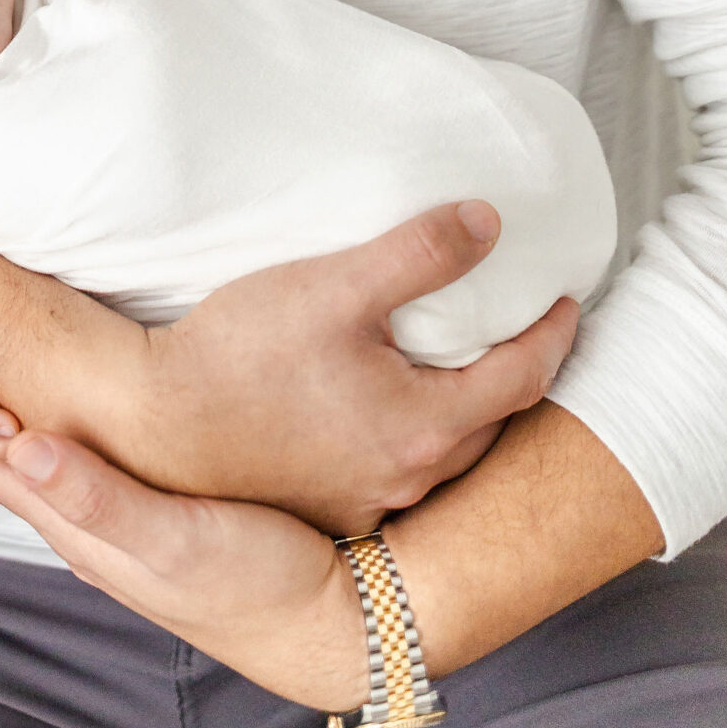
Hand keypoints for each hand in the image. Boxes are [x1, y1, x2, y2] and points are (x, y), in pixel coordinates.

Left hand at [0, 430, 369, 713]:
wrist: (331, 616)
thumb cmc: (257, 579)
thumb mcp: (176, 540)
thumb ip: (100, 496)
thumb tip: (22, 445)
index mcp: (83, 526)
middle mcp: (92, 524)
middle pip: (8, 453)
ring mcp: (126, 520)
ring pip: (46, 453)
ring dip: (10, 410)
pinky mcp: (163, 510)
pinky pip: (91, 457)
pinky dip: (63, 423)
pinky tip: (72, 408)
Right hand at [103, 203, 578, 532]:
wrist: (158, 426)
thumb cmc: (242, 353)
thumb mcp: (336, 285)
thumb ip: (419, 253)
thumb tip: (488, 223)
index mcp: (424, 425)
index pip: (522, 377)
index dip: (552, 335)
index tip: (567, 301)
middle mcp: (409, 476)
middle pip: (491, 423)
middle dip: (518, 375)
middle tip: (526, 330)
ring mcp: (368, 498)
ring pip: (446, 452)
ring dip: (468, 409)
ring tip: (464, 364)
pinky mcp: (328, 504)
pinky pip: (398, 470)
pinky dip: (417, 434)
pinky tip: (392, 408)